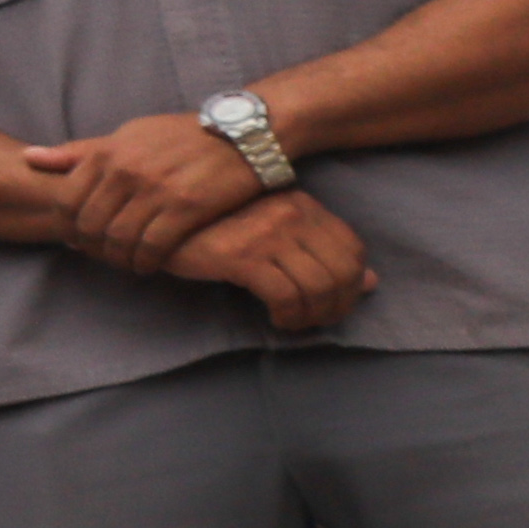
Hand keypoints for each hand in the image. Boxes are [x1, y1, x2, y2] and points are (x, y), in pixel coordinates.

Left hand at [25, 114, 270, 271]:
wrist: (243, 133)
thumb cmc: (181, 136)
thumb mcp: (128, 135)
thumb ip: (79, 152)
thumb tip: (29, 158)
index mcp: (108, 153)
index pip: (66, 201)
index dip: (67, 228)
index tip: (77, 239)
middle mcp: (126, 171)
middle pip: (89, 226)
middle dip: (92, 248)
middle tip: (103, 256)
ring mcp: (155, 189)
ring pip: (118, 240)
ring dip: (118, 260)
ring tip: (126, 263)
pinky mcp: (186, 207)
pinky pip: (152, 247)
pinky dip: (145, 263)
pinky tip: (148, 265)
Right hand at [167, 190, 375, 333]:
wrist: (156, 218)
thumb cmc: (215, 225)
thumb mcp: (274, 229)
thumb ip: (320, 249)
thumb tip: (371, 282)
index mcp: (302, 204)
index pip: (353, 249)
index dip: (352, 285)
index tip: (332, 304)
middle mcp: (291, 214)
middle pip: (342, 271)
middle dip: (336, 307)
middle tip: (315, 322)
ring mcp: (267, 233)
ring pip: (318, 286)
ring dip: (312, 316)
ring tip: (294, 323)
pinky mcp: (241, 255)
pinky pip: (285, 295)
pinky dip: (289, 315)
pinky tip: (276, 319)